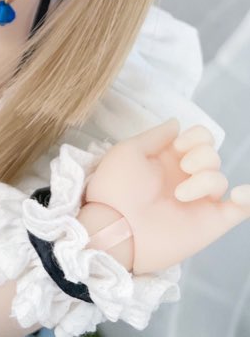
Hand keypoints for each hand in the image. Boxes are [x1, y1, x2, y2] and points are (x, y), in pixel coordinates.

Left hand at [84, 119, 249, 273]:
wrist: (114, 227)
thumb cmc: (115, 187)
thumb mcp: (129, 151)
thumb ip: (156, 136)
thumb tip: (177, 123)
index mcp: (168, 159)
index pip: (199, 139)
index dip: (196, 137)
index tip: (179, 145)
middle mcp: (186, 178)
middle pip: (212, 156)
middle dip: (201, 156)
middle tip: (183, 167)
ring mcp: (198, 201)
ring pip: (220, 180)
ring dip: (204, 180)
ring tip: (180, 194)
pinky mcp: (209, 223)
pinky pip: (240, 211)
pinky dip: (247, 200)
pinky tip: (240, 195)